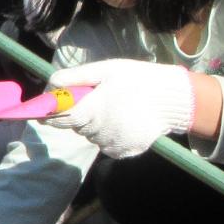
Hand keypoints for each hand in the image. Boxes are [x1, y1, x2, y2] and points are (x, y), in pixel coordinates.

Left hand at [45, 59, 194, 158]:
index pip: (60, 119)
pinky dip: (111, 136)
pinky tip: (125, 122)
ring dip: (97, 126)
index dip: (53, 114)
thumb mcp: (106, 70)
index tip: (51, 110)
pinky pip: (107, 145)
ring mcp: (112, 144)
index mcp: (92, 110)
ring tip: (117, 110)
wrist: (173, 99)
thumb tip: (51, 82)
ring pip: (92, 136)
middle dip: (82, 116)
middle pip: (77, 127)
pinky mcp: (123, 152)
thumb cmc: (138, 79)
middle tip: (100, 101)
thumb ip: (77, 77)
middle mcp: (99, 131)